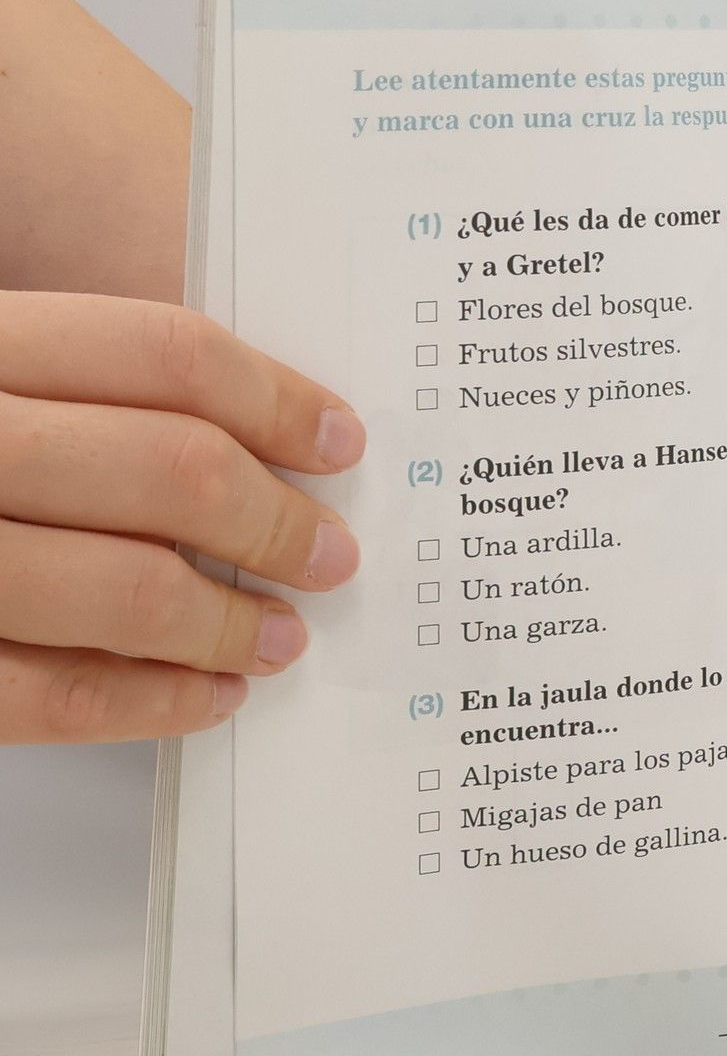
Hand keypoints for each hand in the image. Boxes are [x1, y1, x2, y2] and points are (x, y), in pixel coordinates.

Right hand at [0, 294, 363, 743]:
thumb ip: (89, 395)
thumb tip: (268, 442)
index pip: (165, 353)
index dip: (277, 398)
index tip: (339, 442)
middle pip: (169, 470)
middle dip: (277, 522)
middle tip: (331, 554)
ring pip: (127, 591)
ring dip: (232, 623)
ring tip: (283, 634)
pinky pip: (57, 697)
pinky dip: (157, 703)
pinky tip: (211, 694)